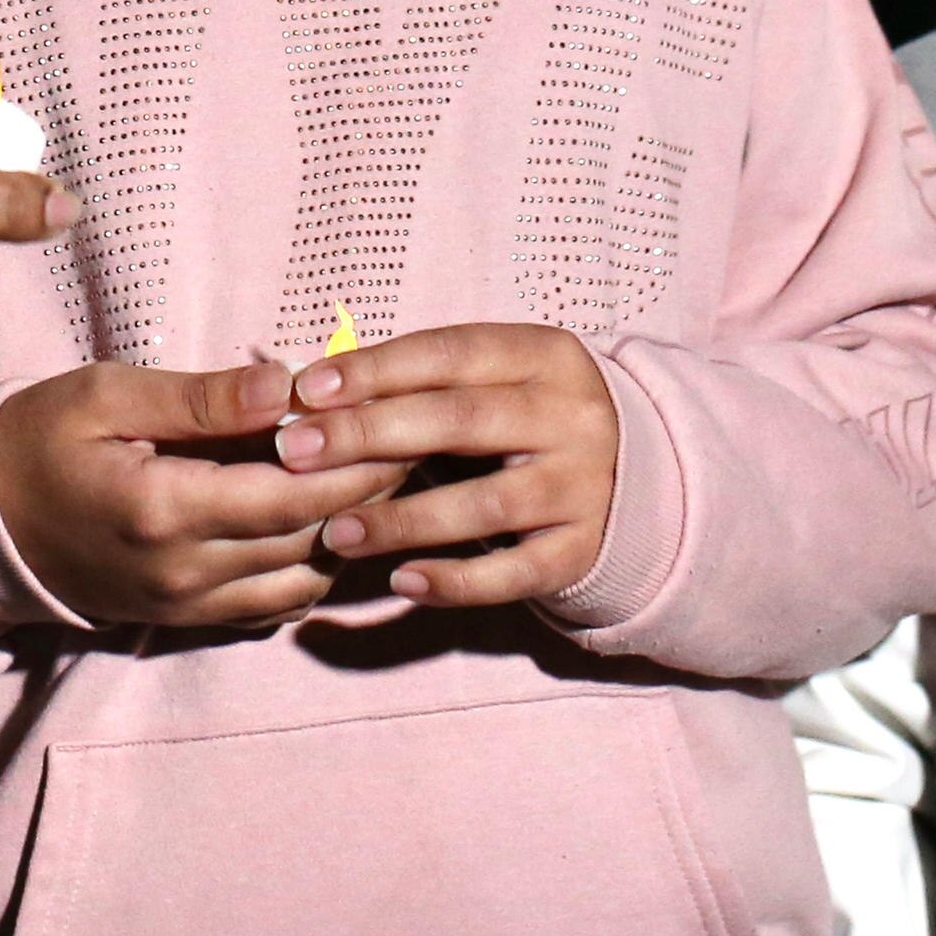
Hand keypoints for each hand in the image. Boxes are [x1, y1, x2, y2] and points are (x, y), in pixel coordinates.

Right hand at [0, 358, 405, 628]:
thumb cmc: (43, 438)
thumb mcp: (111, 394)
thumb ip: (203, 398)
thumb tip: (289, 384)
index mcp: (164, 510)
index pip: (293, 493)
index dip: (357, 462)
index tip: (403, 421)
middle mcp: (183, 573)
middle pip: (309, 539)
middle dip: (372, 493)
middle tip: (418, 444)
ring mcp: (185, 606)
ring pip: (302, 582)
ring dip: (351, 535)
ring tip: (388, 480)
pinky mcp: (184, 620)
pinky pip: (272, 608)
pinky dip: (313, 572)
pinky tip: (334, 527)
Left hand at [277, 322, 620, 608]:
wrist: (639, 476)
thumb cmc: (528, 419)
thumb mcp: (496, 380)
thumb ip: (419, 383)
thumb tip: (311, 390)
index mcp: (544, 356)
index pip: (450, 354)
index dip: (377, 369)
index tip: (308, 389)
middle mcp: (570, 417)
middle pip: (461, 421)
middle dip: (370, 435)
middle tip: (295, 454)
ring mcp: (581, 487)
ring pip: (484, 504)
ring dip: (402, 519)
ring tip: (334, 532)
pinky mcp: (581, 551)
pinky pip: (515, 573)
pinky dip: (457, 581)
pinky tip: (403, 582)